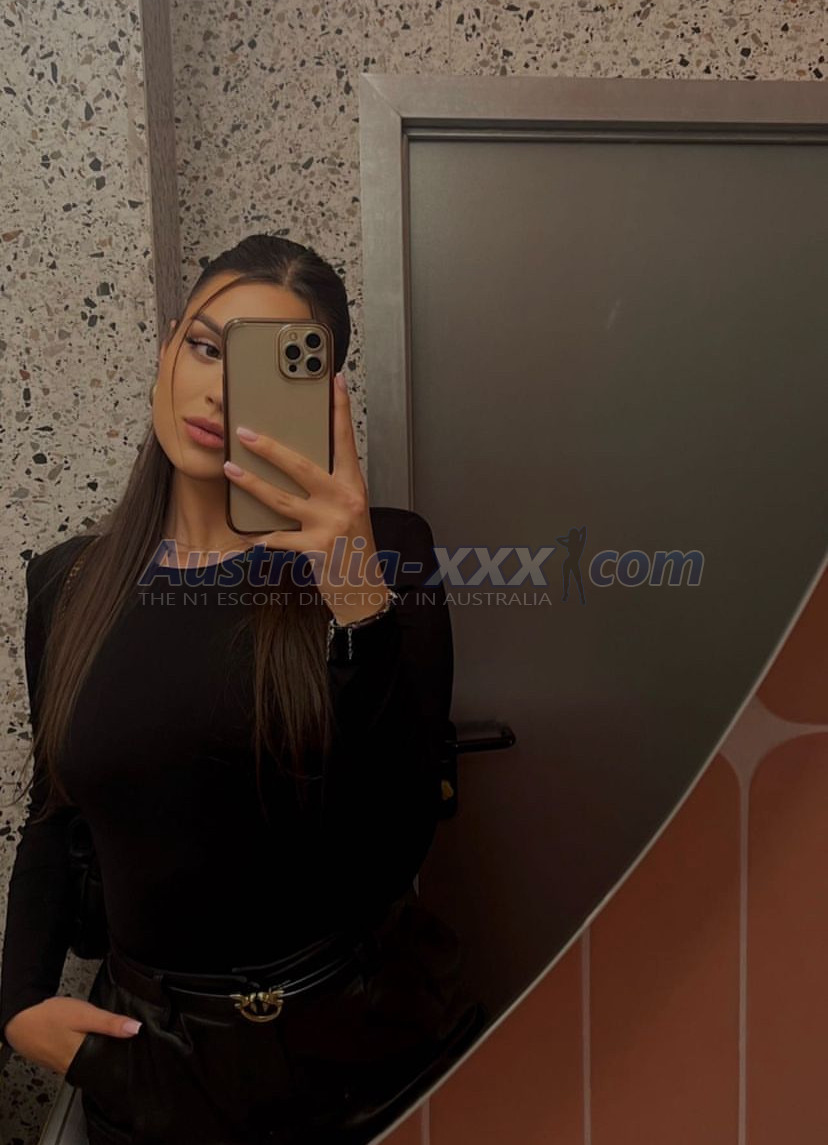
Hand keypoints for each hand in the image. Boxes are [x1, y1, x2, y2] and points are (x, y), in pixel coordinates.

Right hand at [4, 997, 141, 1075]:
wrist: (19, 1019)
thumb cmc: (49, 1016)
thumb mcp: (85, 1015)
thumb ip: (110, 1023)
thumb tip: (135, 1029)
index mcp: (81, 1059)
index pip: (109, 1069)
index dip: (123, 1062)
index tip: (136, 1054)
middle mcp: (72, 1068)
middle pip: (99, 1067)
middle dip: (111, 1058)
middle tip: (124, 1045)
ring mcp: (62, 1066)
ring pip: (87, 1064)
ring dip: (97, 1055)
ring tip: (108, 1042)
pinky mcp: (56, 1061)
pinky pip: (76, 1060)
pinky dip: (84, 1053)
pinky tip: (86, 1042)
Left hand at [223, 371, 391, 624]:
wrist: (364, 590)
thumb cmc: (353, 547)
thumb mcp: (348, 510)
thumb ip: (329, 487)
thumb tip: (293, 463)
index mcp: (353, 485)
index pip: (346, 439)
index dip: (340, 409)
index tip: (335, 381)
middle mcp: (344, 500)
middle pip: (301, 466)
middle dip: (269, 448)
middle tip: (244, 432)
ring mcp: (330, 524)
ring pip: (281, 498)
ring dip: (251, 483)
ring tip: (231, 469)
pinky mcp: (316, 548)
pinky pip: (279, 539)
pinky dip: (261, 538)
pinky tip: (246, 536)